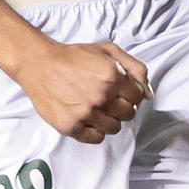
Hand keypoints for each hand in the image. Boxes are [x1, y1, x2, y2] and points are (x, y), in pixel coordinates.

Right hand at [12, 38, 150, 144]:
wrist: (39, 64)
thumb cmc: (74, 56)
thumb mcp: (107, 50)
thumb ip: (135, 67)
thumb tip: (149, 94)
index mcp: (112, 75)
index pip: (138, 96)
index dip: (130, 93)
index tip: (120, 90)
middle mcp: (101, 96)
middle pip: (129, 114)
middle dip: (121, 106)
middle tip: (107, 98)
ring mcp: (86, 113)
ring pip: (114, 128)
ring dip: (109, 119)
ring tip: (96, 107)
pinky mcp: (71, 126)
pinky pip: (96, 138)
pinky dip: (94, 130)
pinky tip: (87, 117)